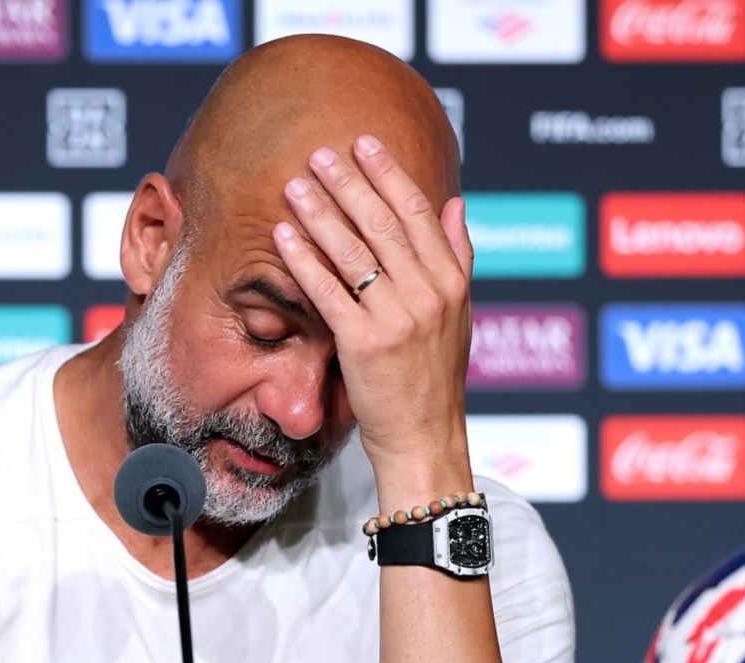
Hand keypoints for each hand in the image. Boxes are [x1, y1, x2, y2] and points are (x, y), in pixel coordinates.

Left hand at [272, 136, 475, 485]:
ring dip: (321, 213)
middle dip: (349, 183)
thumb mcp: (460, 314)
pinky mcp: (364, 344)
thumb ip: (458, 257)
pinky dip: (305, 260)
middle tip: (319, 153)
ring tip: (296, 184)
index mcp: (452, 282)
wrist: (424, 438)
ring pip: (354, 252)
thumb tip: (456, 204)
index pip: (419, 213)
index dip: (389, 174)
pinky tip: (284, 236)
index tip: (365, 143)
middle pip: (384, 224)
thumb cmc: (435, 377)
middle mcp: (429, 295)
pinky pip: (328, 292)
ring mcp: (398, 319)